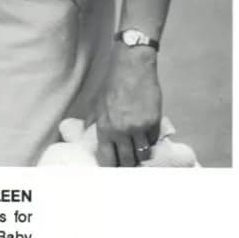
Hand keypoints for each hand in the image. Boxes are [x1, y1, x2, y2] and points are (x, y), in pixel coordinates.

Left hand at [94, 43, 161, 166]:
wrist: (132, 67)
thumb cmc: (113, 83)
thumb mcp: (97, 101)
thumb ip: (92, 120)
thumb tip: (85, 132)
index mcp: (105, 127)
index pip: (107, 158)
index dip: (112, 167)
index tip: (115, 171)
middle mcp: (121, 131)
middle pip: (127, 160)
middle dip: (128, 165)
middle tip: (130, 166)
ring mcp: (138, 127)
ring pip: (142, 154)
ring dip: (141, 155)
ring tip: (140, 155)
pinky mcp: (153, 122)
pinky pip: (153, 141)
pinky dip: (150, 141)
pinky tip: (147, 138)